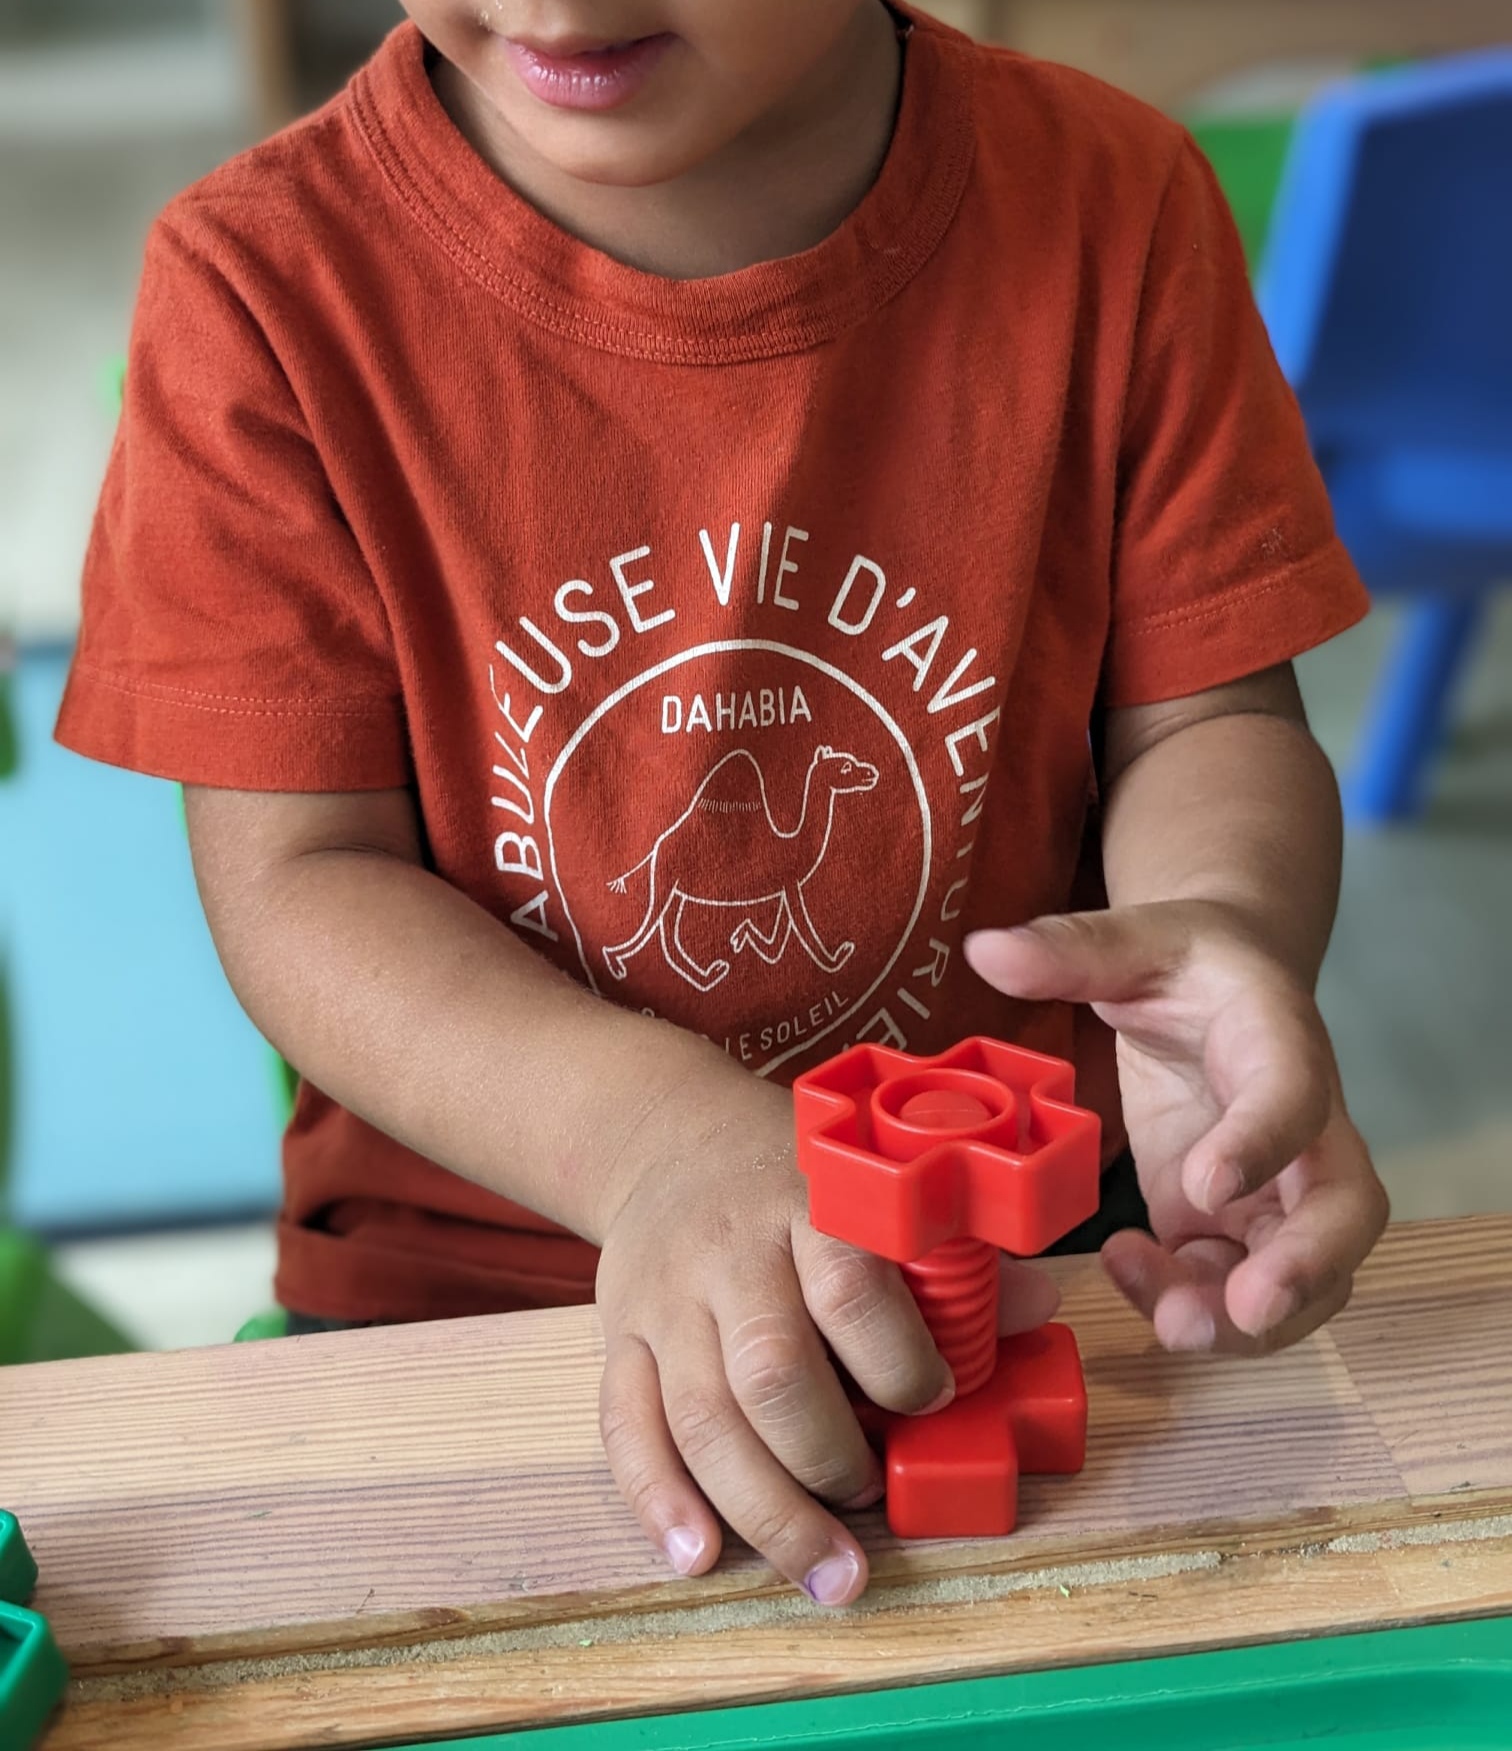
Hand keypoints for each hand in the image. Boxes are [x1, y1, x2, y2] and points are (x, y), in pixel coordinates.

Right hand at [594, 1082, 1060, 1603]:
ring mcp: (665, 1300)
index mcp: (804, 1209)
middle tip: (873, 1492)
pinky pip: (625, 1425)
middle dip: (832, 1458)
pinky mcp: (617, 1336)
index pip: (851, 1291)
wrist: (667, 1139)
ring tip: (827, 1570)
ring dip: (766, 1510)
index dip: (901, 1362)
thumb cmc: (786, 1179)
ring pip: (701, 1417)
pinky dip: (659, 1499)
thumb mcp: (864, 1186)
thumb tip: (1036, 1309)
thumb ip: (945, 1254)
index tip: (939, 1399)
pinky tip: (697, 1555)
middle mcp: (728, 1255)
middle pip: (770, 1372)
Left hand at [966, 900, 1387, 1353]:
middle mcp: (1304, 1126)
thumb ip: (1072, 950)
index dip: (1262, 1142)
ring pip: (1302, 1276)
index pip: (1296, 1094)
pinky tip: (1126, 1269)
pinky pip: (1233, 1285)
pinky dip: (1190, 1299)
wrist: (1219, 985)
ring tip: (1168, 1322)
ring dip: (1245, 1318)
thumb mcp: (1133, 942)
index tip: (1206, 1183)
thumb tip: (988, 951)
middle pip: (1346, 1211)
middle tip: (1248, 1311)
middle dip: (1306, 1269)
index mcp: (1281, 1040)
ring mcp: (1274, 1187)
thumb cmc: (1186, 964)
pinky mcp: (1231, 1224)